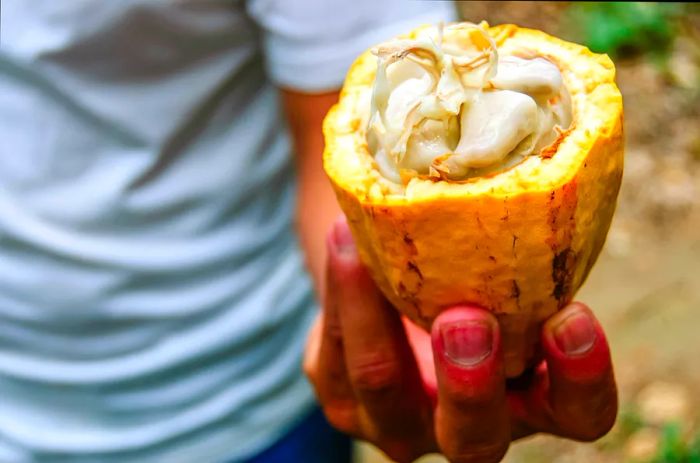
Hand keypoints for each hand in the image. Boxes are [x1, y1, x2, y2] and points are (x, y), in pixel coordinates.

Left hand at [304, 217, 617, 462]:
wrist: (396, 292)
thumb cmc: (471, 275)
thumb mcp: (503, 267)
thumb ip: (516, 246)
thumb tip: (514, 142)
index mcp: (531, 401)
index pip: (579, 415)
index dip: (582, 377)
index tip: (572, 316)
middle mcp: (467, 427)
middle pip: (476, 440)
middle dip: (469, 382)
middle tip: (466, 318)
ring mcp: (398, 423)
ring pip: (383, 392)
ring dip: (374, 319)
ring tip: (360, 245)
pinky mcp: (344, 401)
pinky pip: (334, 355)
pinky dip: (339, 291)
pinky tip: (342, 236)